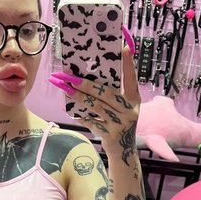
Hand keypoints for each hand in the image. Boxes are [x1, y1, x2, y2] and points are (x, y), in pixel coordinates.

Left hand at [49, 46, 140, 160]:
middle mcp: (130, 111)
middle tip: (70, 77)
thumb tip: (90, 77)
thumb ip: (114, 95)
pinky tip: (71, 111)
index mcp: (134, 100)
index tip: (123, 48)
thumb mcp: (123, 109)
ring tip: (66, 89)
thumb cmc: (120, 124)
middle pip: (107, 93)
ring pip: (96, 107)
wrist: (123, 152)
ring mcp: (120, 124)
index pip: (131, 79)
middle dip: (87, 84)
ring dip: (79, 97)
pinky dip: (81, 116)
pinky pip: (92, 122)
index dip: (128, 64)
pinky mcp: (110, 135)